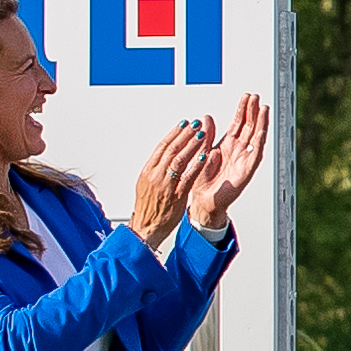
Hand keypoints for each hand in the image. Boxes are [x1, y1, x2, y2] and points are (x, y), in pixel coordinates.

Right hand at [126, 124, 209, 244]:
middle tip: (196, 124)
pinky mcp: (176, 196)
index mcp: (148, 171)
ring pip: (179, 160)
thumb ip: (157, 168)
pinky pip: (187, 178)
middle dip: (185, 135)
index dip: (174, 133)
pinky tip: (204, 156)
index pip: (162, 147)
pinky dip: (196, 166)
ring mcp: (165, 185)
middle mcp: (155, 176)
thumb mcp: (147, 183)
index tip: (184, 123)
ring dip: (192, 146)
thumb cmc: (148, 207)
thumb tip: (166, 152)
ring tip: (202, 135)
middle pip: (171, 150)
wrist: (146, 228)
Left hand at [186, 93, 272, 232]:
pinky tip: (262, 130)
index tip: (246, 97)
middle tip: (256, 97)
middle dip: (253, 111)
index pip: (238, 123)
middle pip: (248, 126)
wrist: (204, 200)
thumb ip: (207, 135)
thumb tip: (206, 117)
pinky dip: (259, 141)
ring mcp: (244, 159)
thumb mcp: (202, 152)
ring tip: (263, 108)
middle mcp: (237, 150)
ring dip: (260, 122)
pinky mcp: (247, 169)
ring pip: (254, 136)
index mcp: (227, 145)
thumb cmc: (203, 180)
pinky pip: (255, 153)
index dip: (242, 110)